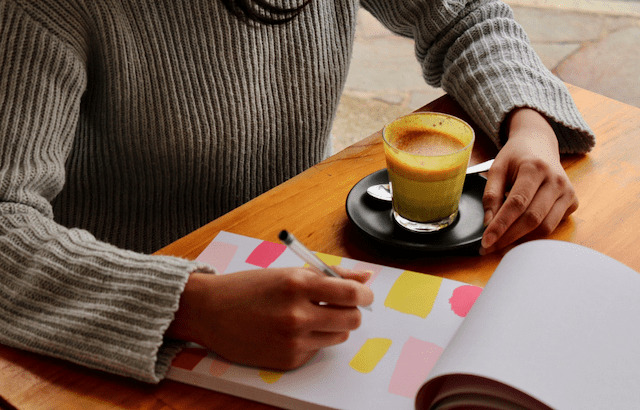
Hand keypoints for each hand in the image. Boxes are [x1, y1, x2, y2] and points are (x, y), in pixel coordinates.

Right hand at [167, 266, 372, 369]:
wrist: (209, 311)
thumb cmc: (248, 288)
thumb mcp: (288, 272)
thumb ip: (330, 275)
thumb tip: (366, 278)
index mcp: (297, 283)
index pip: (351, 293)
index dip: (364, 294)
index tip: (365, 294)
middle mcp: (297, 313)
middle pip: (352, 318)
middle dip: (352, 311)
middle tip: (341, 306)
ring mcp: (293, 340)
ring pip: (339, 336)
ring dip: (334, 326)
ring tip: (311, 316)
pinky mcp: (288, 359)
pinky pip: (318, 349)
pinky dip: (313, 339)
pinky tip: (291, 330)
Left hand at [480, 108, 578, 253]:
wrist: (540, 143)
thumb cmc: (516, 156)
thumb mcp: (497, 168)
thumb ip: (491, 194)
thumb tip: (488, 222)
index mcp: (534, 168)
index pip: (517, 203)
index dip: (501, 225)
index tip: (486, 240)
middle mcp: (555, 180)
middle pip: (532, 218)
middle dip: (508, 237)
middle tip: (489, 248)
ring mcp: (568, 192)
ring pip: (545, 226)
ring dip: (521, 240)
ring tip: (501, 245)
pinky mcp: (572, 201)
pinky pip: (553, 225)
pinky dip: (534, 234)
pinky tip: (518, 235)